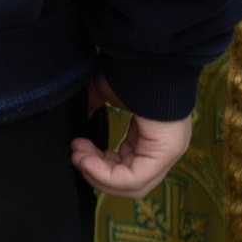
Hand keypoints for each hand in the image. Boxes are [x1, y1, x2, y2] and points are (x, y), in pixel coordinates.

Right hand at [70, 74, 190, 200]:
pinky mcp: (164, 154)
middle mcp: (163, 150)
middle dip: (96, 172)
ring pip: (131, 186)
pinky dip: (106, 175)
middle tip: (74, 154)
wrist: (145, 55)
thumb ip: (91, 110)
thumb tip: (75, 127)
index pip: (126, 168)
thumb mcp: (104, 93)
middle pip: (128, 183)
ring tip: (78, 156)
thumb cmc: (128, 69)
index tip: (76, 146)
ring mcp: (167, 154)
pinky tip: (86, 160)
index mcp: (152, 138)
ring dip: (98, 175)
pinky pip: (134, 179)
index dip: (98, 164)